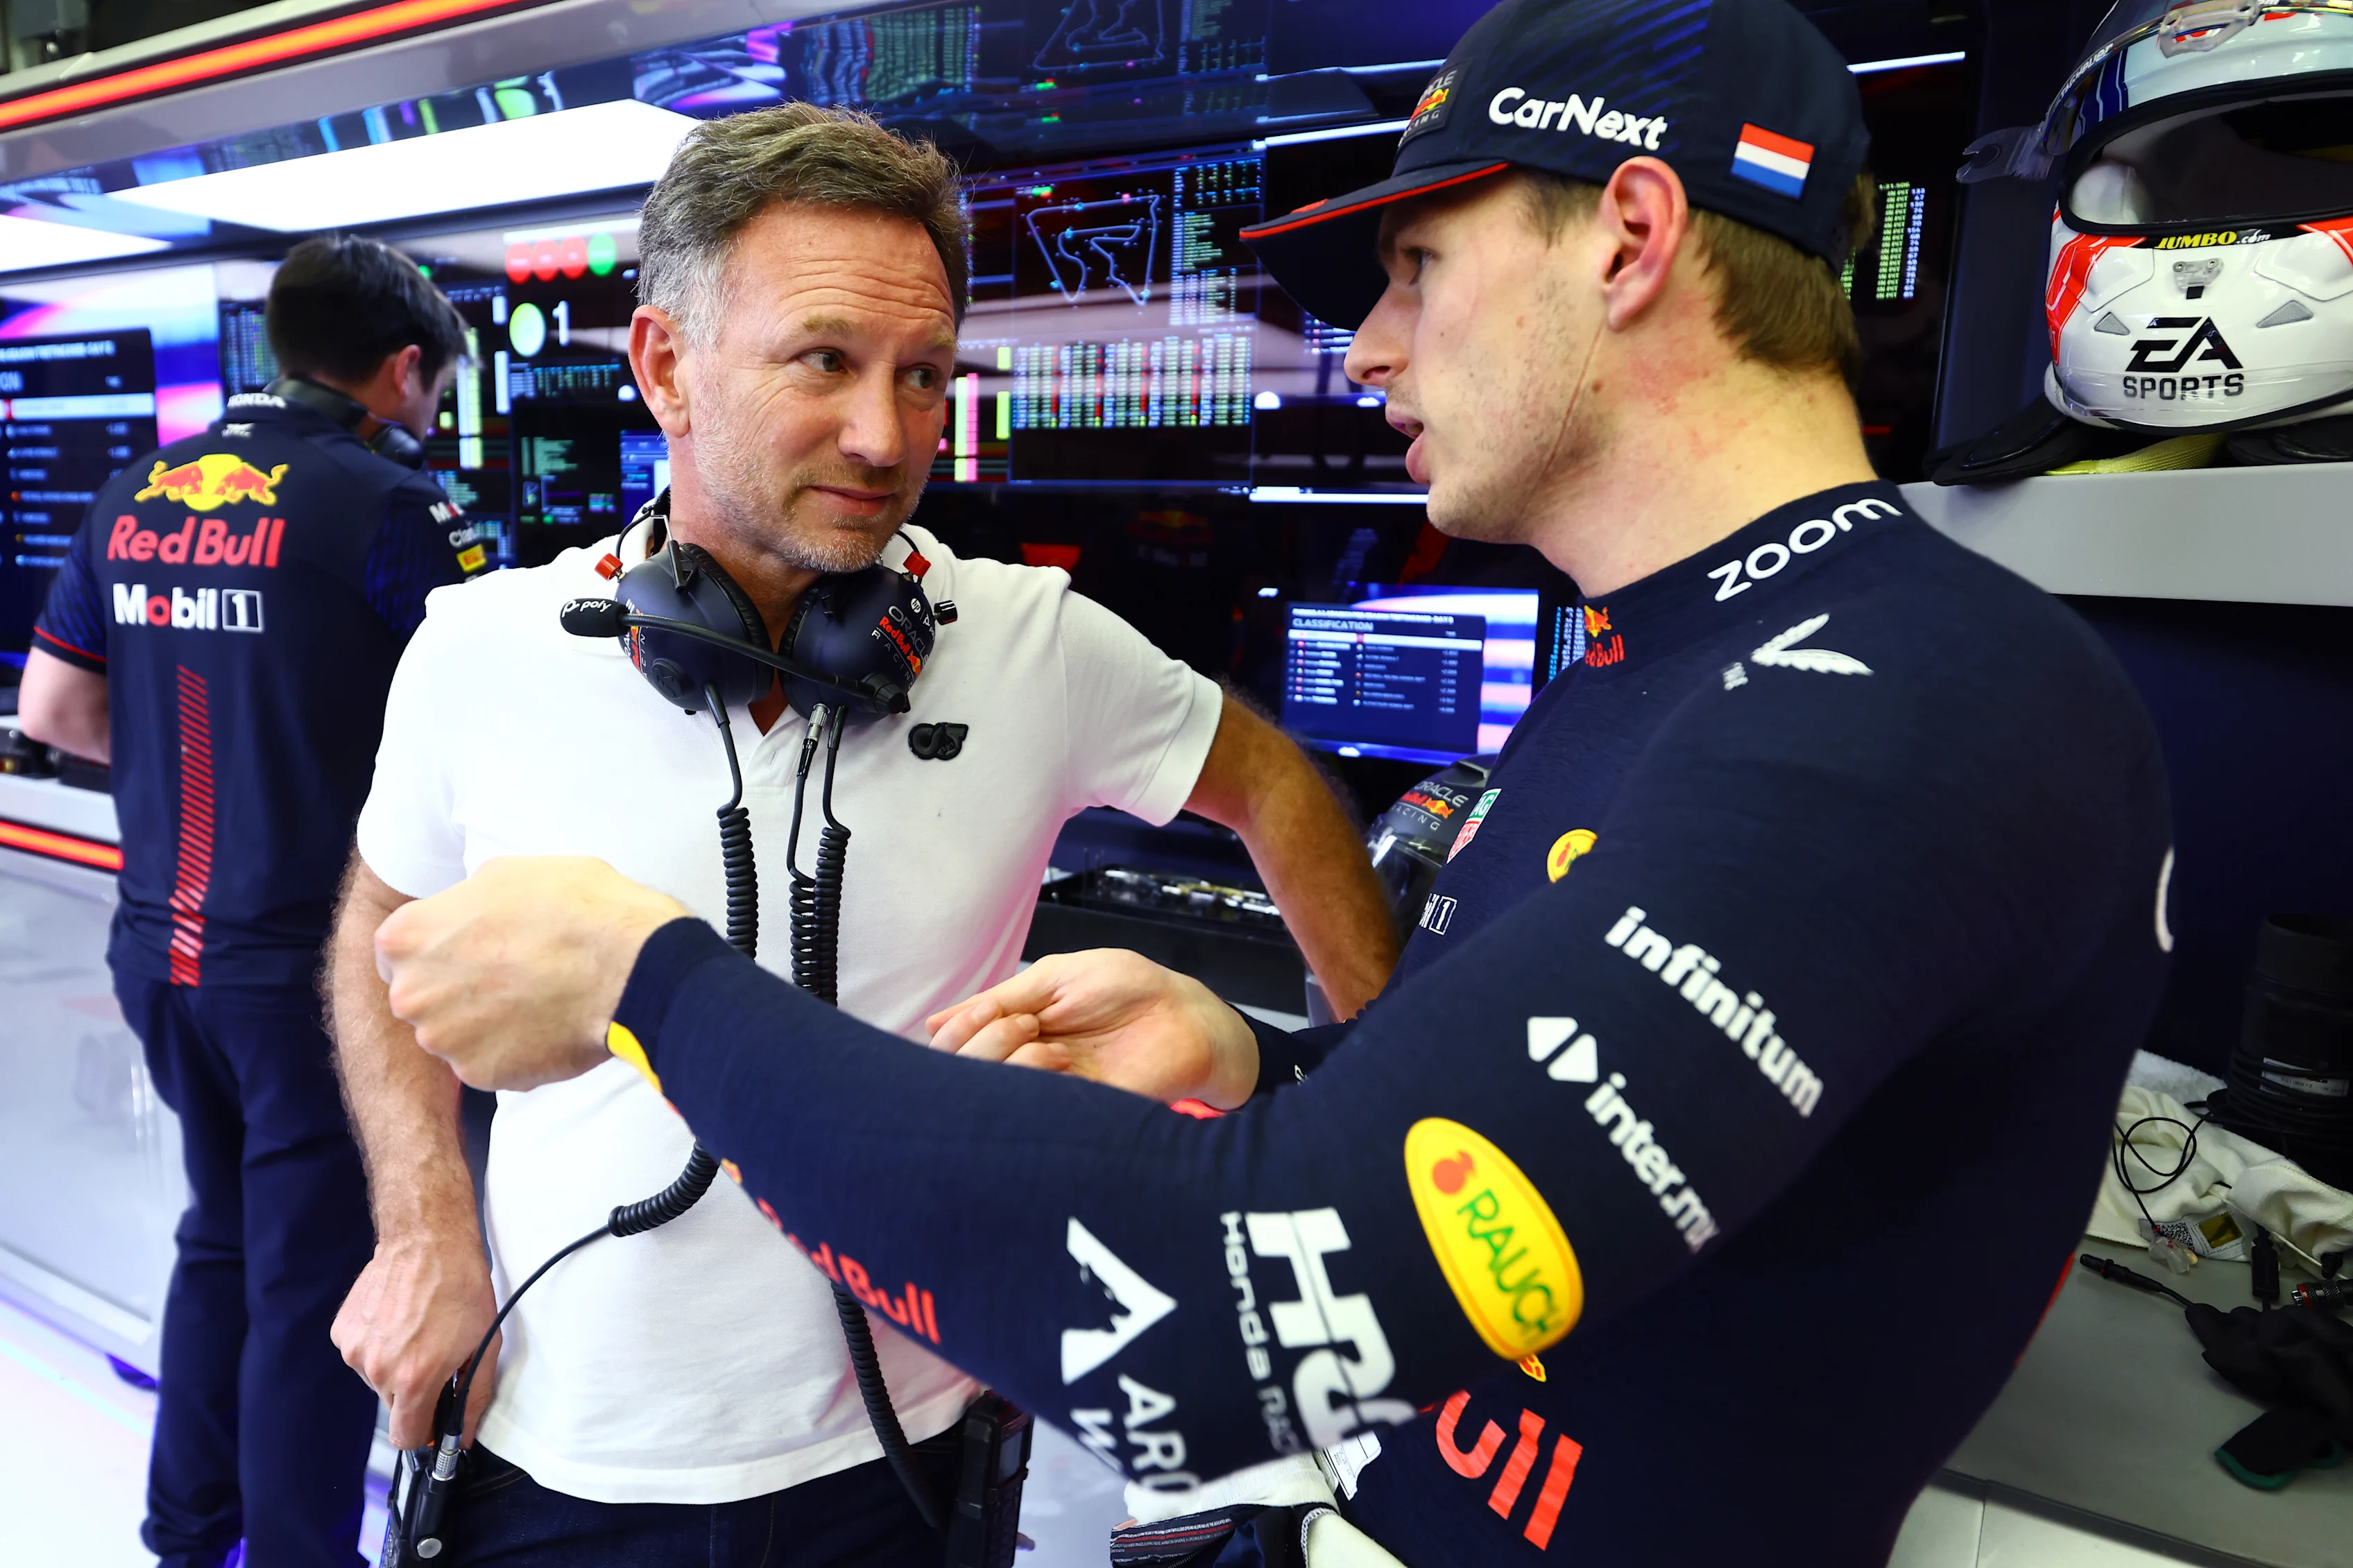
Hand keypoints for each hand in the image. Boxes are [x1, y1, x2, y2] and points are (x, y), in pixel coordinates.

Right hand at [332, 1227, 500, 1449]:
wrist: (427, 1240)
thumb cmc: (460, 1287)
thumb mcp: (485, 1345)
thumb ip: (474, 1397)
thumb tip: (463, 1434)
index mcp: (414, 1379)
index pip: (406, 1438)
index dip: (424, 1431)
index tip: (434, 1419)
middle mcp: (378, 1369)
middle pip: (394, 1407)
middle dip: (415, 1392)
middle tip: (434, 1357)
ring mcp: (355, 1350)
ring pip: (377, 1381)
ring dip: (395, 1367)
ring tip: (416, 1331)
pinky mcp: (342, 1332)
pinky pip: (362, 1356)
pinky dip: (378, 1346)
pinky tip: (397, 1320)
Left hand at [377, 856, 688, 1090]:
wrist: (630, 965)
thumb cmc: (574, 907)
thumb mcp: (507, 872)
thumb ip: (465, 902)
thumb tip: (466, 915)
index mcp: (407, 938)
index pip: (396, 950)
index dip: (436, 948)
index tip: (467, 948)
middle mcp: (413, 994)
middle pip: (423, 996)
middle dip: (457, 988)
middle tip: (509, 973)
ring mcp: (447, 1041)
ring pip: (457, 1033)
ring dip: (486, 1022)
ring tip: (537, 999)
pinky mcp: (484, 1076)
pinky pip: (492, 1063)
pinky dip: (516, 1050)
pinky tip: (550, 1025)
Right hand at [924, 949, 1259, 1109]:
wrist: (1182, 1015)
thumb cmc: (1125, 988)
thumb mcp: (1055, 979)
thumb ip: (999, 1000)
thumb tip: (933, 1023)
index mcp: (1011, 1034)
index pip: (954, 1053)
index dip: (958, 1034)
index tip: (991, 1012)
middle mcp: (1021, 1068)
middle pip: (962, 1080)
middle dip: (982, 1046)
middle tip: (1025, 1024)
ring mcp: (1046, 1094)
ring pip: (992, 1098)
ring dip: (1014, 1063)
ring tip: (1055, 1045)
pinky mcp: (1074, 1115)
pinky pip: (1030, 1113)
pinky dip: (1038, 1082)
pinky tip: (1063, 1061)